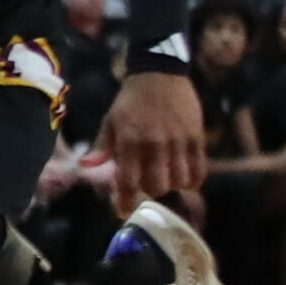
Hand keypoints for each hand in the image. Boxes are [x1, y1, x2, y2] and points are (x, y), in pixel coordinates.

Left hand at [88, 72, 206, 216]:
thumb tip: (86, 167)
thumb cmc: (130, 100)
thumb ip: (102, 146)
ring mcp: (178, 141)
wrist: (159, 72)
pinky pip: (200, 169)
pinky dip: (193, 179)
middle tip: (147, 183)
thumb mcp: (110, 120)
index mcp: (129, 141)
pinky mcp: (196, 137)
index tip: (122, 212)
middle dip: (150, 190)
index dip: (125, 201)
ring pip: (179, 181)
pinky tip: (185, 176)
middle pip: (157, 186)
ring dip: (172, 185)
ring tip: (166, 176)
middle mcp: (154, 144)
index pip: (128, 181)